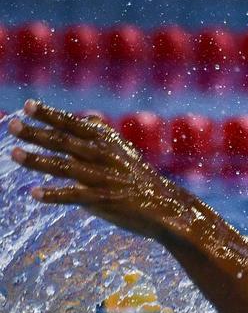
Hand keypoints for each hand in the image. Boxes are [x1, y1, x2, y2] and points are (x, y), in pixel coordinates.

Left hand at [9, 99, 203, 241]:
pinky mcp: (105, 200)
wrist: (168, 206)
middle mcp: (104, 156)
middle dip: (36, 133)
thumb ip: (103, 136)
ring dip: (38, 160)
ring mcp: (103, 178)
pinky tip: (34, 193)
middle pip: (64, 141)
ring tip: (15, 155)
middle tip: (13, 126)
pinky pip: (74, 195)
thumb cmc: (141, 179)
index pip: (73, 125)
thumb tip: (86, 118)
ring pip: (65, 166)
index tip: (27, 106)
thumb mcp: (125, 151)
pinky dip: (54, 194)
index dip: (50, 114)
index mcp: (108, 143)